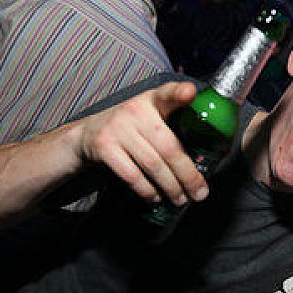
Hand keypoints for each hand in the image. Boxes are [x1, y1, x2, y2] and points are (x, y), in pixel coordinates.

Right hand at [76, 81, 208, 205]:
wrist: (87, 135)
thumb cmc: (130, 129)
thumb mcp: (149, 117)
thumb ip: (173, 126)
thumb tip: (205, 160)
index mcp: (151, 101)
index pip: (167, 94)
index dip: (180, 93)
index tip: (190, 93)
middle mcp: (135, 111)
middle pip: (169, 147)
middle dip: (188, 175)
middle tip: (199, 193)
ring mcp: (118, 128)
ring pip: (153, 165)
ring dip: (171, 187)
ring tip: (180, 199)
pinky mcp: (104, 147)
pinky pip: (132, 176)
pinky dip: (147, 191)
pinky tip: (156, 197)